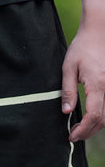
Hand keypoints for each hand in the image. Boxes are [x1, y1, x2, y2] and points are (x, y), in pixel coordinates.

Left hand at [62, 22, 104, 141]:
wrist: (100, 30)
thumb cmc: (82, 47)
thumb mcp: (68, 68)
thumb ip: (68, 91)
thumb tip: (66, 111)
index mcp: (98, 83)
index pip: (94, 115)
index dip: (83, 129)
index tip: (72, 136)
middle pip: (103, 118)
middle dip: (89, 131)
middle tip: (74, 135)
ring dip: (96, 125)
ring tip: (81, 128)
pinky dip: (102, 115)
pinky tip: (91, 117)